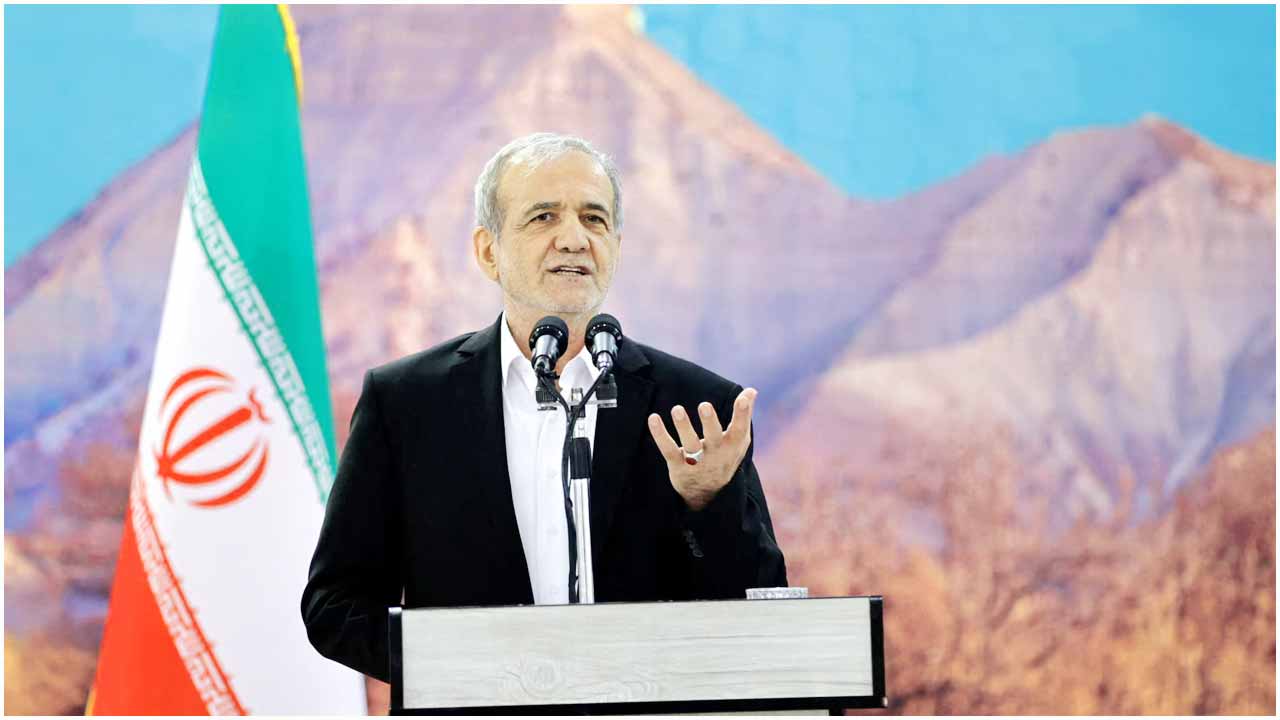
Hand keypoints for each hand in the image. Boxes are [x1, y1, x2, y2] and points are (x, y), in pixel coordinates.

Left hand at [646, 388, 757, 510]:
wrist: (708, 494)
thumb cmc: (725, 457)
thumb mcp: (738, 440)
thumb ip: (743, 415)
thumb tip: (751, 390)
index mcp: (732, 446)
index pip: (739, 430)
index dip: (742, 415)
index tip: (742, 399)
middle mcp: (716, 455)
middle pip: (714, 438)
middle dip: (710, 422)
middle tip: (704, 405)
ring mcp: (697, 462)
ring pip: (691, 445)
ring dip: (684, 427)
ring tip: (677, 409)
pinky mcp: (679, 467)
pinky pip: (669, 450)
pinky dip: (660, 435)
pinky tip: (653, 418)